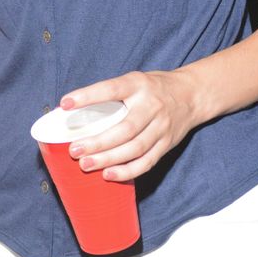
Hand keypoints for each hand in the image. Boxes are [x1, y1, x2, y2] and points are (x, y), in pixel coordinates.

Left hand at [60, 70, 200, 181]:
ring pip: (134, 148)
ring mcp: (161, 127)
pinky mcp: (167, 144)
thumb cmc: (153, 88)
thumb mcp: (133, 81)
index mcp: (137, 85)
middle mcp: (151, 106)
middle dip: (98, 142)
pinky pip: (147, 162)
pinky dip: (127, 171)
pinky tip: (109, 175)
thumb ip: (111, 95)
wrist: (192, 95)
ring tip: (86, 164)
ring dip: (109, 159)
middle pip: (124, 128)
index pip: (110, 89)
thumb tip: (73, 112)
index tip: (65, 104)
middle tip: (74, 150)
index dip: (87, 96)